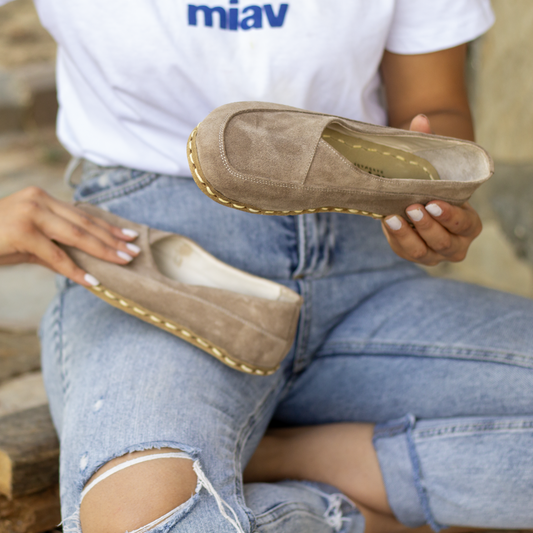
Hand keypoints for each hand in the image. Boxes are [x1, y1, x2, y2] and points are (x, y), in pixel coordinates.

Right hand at [0, 187, 140, 285]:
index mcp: (42, 198)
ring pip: (76, 236)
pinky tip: (92, 280)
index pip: (83, 215)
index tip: (129, 236)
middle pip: (85, 223)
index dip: (108, 227)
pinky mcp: (22, 232)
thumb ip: (57, 244)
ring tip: (123, 261)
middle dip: (112, 239)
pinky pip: (56, 256)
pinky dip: (75, 270)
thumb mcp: (30, 240)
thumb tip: (86, 259)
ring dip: (103, 251)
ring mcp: (30, 213)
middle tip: (134, 251)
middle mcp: (39, 200)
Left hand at [381, 115, 481, 265]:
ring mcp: (434, 254)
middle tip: (411, 208)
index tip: (433, 202)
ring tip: (392, 218)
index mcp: (469, 223)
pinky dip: (395, 238)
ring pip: (422, 252)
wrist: (416, 199)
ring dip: (407, 236)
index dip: (449, 216)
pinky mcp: (414, 255)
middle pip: (444, 242)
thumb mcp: (432, 167)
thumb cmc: (432, 185)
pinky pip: (404, 252)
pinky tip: (386, 222)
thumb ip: (428, 145)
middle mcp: (456, 243)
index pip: (465, 224)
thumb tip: (420, 119)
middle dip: (426, 226)